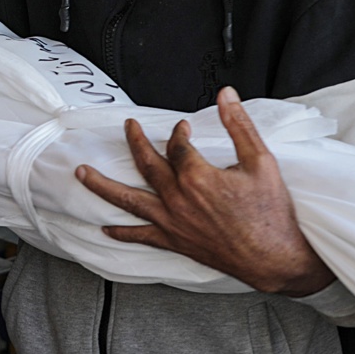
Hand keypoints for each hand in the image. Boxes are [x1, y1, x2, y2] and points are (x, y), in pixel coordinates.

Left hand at [74, 87, 334, 296]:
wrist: (274, 258)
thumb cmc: (271, 213)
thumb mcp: (261, 161)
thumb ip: (239, 126)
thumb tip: (226, 95)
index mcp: (197, 176)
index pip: (177, 145)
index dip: (178, 133)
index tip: (183, 128)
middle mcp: (178, 198)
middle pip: (147, 164)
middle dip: (135, 142)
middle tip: (127, 127)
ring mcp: (173, 222)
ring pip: (128, 200)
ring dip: (102, 184)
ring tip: (81, 173)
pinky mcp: (175, 241)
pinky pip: (141, 236)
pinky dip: (122, 232)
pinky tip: (106, 227)